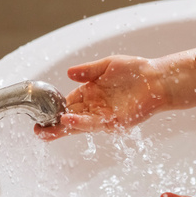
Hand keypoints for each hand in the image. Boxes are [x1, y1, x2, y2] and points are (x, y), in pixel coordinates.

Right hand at [34, 55, 165, 140]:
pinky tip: (68, 121)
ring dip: (63, 127)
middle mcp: (95, 107)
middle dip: (53, 126)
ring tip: (47, 130)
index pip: (68, 104)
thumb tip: (68, 73)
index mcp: (90, 94)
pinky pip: (95, 123)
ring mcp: (105, 116)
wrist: (158, 78)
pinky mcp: (116, 121)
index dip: (54, 109)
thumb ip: (87, 71)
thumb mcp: (106, 66)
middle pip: (70, 118)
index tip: (40, 114)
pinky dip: (80, 123)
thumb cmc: (136, 71)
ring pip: (79, 124)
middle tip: (37, 131)